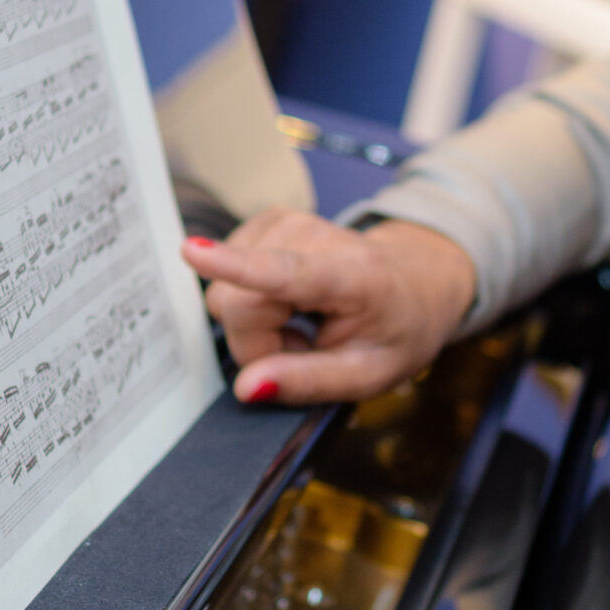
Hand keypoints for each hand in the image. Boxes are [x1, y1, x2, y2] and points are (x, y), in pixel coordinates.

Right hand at [182, 210, 478, 403]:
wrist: (418, 282)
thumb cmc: (396, 330)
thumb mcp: (369, 375)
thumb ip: (308, 382)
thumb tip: (247, 388)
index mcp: (353, 277)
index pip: (288, 272)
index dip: (236, 266)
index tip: (192, 252)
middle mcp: (317, 237)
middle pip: (238, 303)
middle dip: (255, 342)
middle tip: (299, 348)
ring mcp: (291, 222)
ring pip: (228, 292)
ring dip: (257, 322)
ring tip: (301, 324)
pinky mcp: (271, 221)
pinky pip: (231, 278)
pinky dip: (254, 299)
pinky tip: (288, 303)